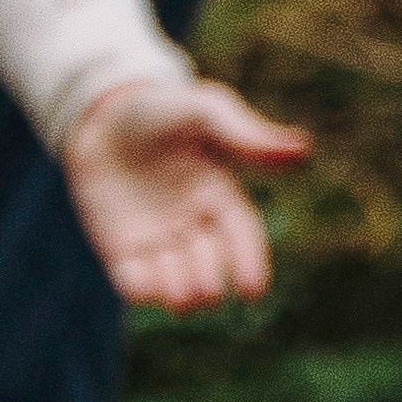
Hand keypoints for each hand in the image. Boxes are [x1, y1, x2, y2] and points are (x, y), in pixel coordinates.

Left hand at [63, 75, 310, 310]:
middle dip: (211, 281)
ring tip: (176, 293)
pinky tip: (139, 282)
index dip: (251, 264)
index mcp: (221, 197)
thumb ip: (245, 135)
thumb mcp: (202, 112)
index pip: (244, 237)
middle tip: (207, 288)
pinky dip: (140, 288)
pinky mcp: (121, 249)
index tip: (252, 290)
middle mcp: (194, 225)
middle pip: (212, 266)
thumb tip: (303, 151)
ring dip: (179, 293)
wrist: (98, 115)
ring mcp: (157, 240)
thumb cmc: (158, 109)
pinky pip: (134, 281)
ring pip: (176, 282)